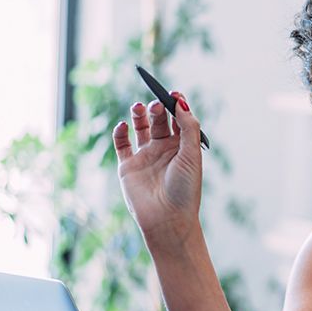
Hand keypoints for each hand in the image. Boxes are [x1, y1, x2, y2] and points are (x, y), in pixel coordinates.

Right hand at [112, 94, 202, 239]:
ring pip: (140, 128)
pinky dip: (120, 132)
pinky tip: (123, 125)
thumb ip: (187, 127)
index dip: (176, 105)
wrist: (167, 218)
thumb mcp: (191, 154)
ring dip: (139, 115)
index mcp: (183, 147)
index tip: (173, 93)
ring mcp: (146, 157)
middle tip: (156, 103)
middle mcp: (165, 150)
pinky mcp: (128, 166)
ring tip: (138, 107)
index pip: (179, 119)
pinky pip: (121, 144)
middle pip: (159, 120)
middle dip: (157, 108)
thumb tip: (181, 101)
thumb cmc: (185, 188)